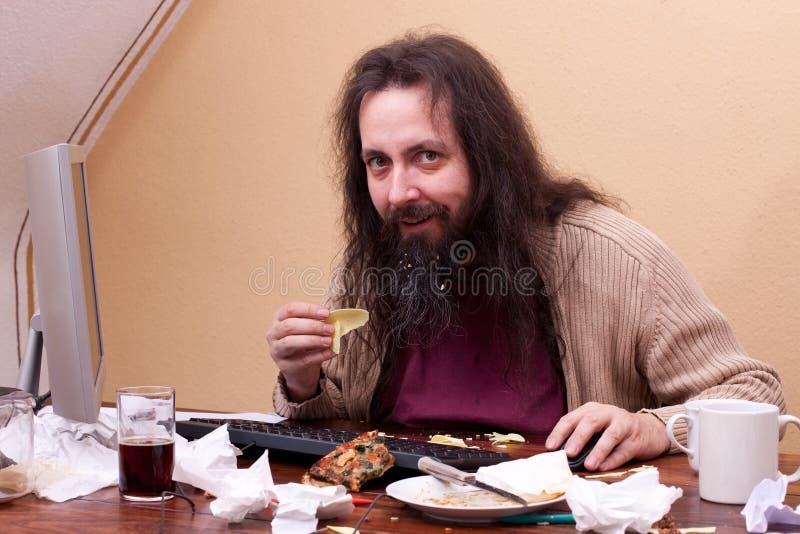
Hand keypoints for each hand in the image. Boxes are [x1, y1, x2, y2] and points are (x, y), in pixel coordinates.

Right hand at [266, 302, 335, 401]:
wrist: (299, 368)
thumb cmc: (304, 342)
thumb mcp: (308, 329)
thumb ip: (317, 322)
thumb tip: (334, 319)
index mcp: (279, 318)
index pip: (291, 309)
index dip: (309, 309)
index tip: (326, 313)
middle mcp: (273, 333)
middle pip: (289, 325)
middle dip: (312, 326)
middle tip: (330, 328)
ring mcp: (277, 351)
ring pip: (291, 342)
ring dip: (313, 340)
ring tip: (329, 340)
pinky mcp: (286, 366)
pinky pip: (303, 360)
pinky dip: (320, 355)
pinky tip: (332, 352)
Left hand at [544, 402, 670, 470]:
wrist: (650, 430)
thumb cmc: (615, 431)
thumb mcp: (597, 427)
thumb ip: (581, 437)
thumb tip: (562, 456)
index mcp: (592, 410)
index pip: (571, 418)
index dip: (559, 432)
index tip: (550, 447)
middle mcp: (608, 413)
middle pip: (590, 422)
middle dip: (578, 437)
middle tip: (569, 453)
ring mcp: (624, 424)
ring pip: (610, 436)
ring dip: (598, 451)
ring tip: (589, 465)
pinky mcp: (637, 439)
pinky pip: (624, 450)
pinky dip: (613, 460)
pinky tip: (603, 468)